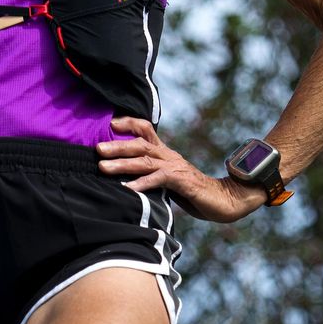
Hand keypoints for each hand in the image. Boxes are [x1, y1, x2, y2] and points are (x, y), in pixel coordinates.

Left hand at [97, 116, 267, 222]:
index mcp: (166, 153)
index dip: (128, 123)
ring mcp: (175, 167)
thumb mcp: (169, 180)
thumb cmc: (194, 193)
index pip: (146, 130)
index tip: (110, 124)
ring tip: (103, 167)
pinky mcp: (182, 181)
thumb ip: (152, 175)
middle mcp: (169, 156)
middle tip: (96, 149)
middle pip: (140, 144)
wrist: (226, 200)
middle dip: (117, 146)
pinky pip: (159, 180)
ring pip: (145, 161)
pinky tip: (127, 189)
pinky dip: (141, 184)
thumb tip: (128, 177)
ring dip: (122, 164)